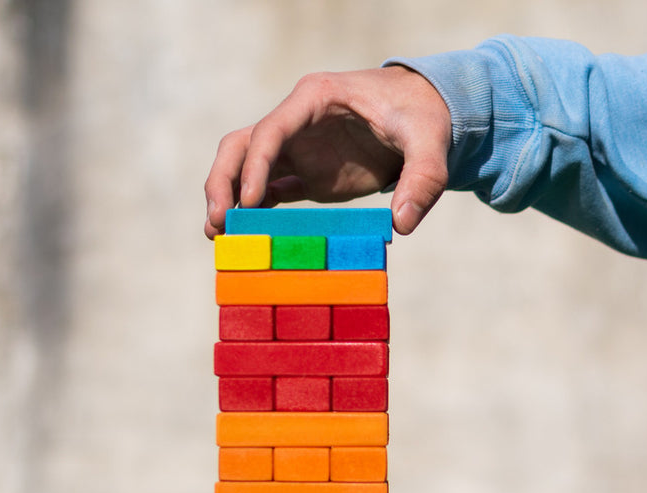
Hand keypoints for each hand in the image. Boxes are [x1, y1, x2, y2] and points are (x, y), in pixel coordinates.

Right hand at [204, 65, 451, 237]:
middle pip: (240, 146)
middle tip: (219, 221)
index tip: (249, 202)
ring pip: (243, 168)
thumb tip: (402, 224)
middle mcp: (296, 122)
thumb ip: (422, 179)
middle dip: (223, 181)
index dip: (255, 165)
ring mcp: (297, 149)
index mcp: (316, 99)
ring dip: (227, 198)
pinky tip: (241, 238)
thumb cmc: (424, 118)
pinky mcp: (304, 174)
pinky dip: (251, 213)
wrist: (425, 116)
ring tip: (216, 234)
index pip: (270, 130)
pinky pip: (266, 191)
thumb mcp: (431, 142)